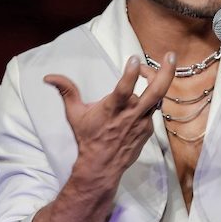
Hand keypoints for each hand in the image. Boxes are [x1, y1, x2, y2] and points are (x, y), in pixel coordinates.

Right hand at [44, 53, 175, 178]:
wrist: (102, 166)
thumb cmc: (88, 137)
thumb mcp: (74, 114)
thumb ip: (66, 91)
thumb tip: (49, 77)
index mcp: (112, 109)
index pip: (123, 90)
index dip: (130, 74)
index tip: (134, 58)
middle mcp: (131, 114)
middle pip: (156, 92)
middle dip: (166, 72)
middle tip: (171, 55)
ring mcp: (143, 122)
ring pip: (157, 98)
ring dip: (159, 81)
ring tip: (153, 70)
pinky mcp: (149, 128)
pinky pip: (152, 110)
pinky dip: (147, 101)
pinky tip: (140, 99)